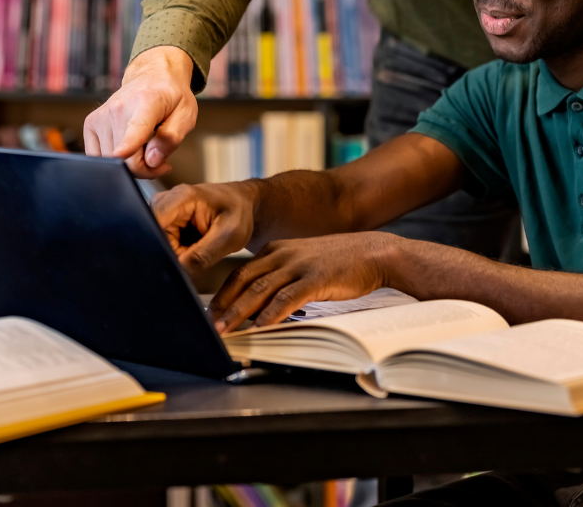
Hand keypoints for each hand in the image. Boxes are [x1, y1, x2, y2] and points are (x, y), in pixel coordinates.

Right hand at [83, 46, 197, 176]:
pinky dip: (114, 160)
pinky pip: (98, 157)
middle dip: (144, 168)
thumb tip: (152, 160)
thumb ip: (171, 138)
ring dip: (130, 164)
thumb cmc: (170, 95)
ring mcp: (101, 116)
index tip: (121, 154)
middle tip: (160, 159)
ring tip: (146, 150)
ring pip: (111, 161)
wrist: (152, 75)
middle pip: (125, 157)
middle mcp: (118, 108)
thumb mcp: (186, 115)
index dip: (128, 145)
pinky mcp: (91, 124)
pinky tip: (129, 148)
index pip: (136, 127)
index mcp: (147, 102)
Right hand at [151, 181, 257, 277]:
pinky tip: (195, 246)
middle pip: (154, 238)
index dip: (157, 245)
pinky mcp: (168, 222)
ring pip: (159, 246)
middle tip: (197, 253)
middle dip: (172, 254)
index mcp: (182, 197)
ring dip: (178, 254)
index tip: (175, 258)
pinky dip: (180, 252)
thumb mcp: (229, 236)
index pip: (152, 221)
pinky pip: (165, 247)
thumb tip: (179, 272)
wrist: (244, 205)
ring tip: (200, 246)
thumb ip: (202, 256)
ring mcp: (166, 212)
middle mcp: (168, 201)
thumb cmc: (239, 212)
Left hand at [208, 231, 398, 333]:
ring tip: (225, 331)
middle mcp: (283, 254)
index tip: (211, 313)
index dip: (223, 294)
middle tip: (208, 326)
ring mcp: (299, 264)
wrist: (374, 252)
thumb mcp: (304, 262)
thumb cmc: (340, 262)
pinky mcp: (316, 277)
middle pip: (244, 281)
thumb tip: (261, 305)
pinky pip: (287, 298)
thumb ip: (282, 277)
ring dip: (239, 312)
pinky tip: (261, 328)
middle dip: (223, 305)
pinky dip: (271, 315)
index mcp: (278, 250)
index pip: (240, 273)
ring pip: (260, 290)